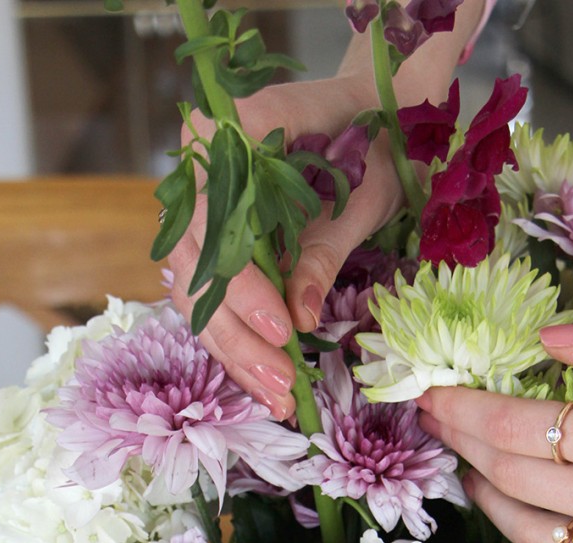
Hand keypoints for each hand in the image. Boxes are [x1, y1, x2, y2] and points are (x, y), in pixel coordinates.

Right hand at [165, 79, 404, 418]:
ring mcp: (200, 212)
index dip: (242, 284)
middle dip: (240, 335)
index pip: (213, 223)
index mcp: (227, 136)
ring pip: (199, 296)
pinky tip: (268, 385)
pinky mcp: (215, 246)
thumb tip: (301, 316)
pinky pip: (215, 302)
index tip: (282, 327)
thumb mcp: (360, 198)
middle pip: (198, 270)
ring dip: (237, 353)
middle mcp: (199, 173)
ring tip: (278, 398)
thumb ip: (323, 252)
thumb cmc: (372, 141)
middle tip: (281, 381)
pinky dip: (242, 346)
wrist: (374, 115)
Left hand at [416, 318, 572, 542]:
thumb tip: (552, 335)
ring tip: (471, 472)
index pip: (517, 425)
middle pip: (508, 476)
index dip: (464, 409)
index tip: (432, 393)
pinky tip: (536, 521)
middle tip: (433, 420)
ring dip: (488, 499)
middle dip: (460, 443)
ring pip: (527, 534)